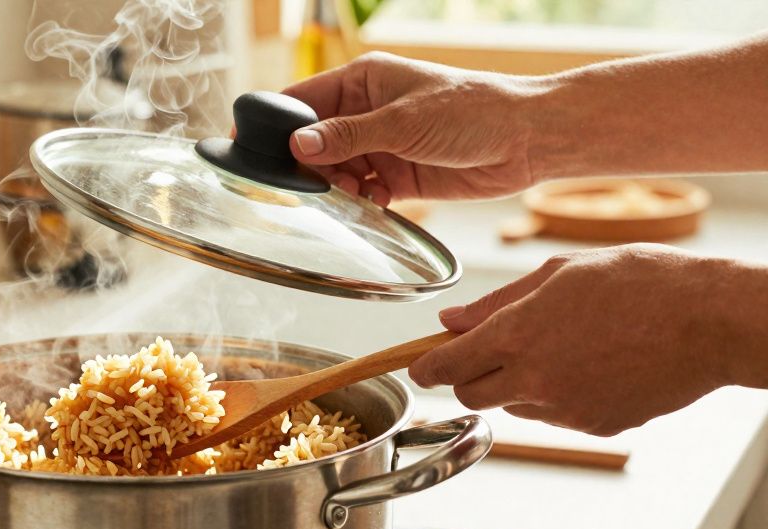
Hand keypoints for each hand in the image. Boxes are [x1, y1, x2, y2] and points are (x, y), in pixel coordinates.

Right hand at [282, 52, 539, 203]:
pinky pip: (361, 193)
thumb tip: (298, 145)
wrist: (526, 140)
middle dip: (307, 165)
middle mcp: (366, 112)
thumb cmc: (473, 111)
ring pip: (334, 171)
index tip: (246, 145)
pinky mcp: (396, 176)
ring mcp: (380, 145)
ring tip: (351, 193)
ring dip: (335, 188)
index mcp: (363, 81)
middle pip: (313, 141)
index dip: (274, 123)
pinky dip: (359, 203)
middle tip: (308, 185)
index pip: (302, 100)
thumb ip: (347, 136)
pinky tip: (371, 204)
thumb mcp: (403, 121)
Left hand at [408, 245, 742, 435]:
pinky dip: (558, 396)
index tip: (419, 365)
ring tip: (561, 346)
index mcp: (517, 335)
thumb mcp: (561, 272)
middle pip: (472, 395)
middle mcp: (535, 380)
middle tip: (486, 353)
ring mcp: (566, 409)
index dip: (426, 366)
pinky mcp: (596, 426)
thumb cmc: (643, 282)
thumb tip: (450, 319)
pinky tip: (591, 365)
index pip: (447, 365)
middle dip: (468, 378)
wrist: (712, 322)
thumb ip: (497, 301)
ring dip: (517, 384)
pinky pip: (557, 415)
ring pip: (515, 406)